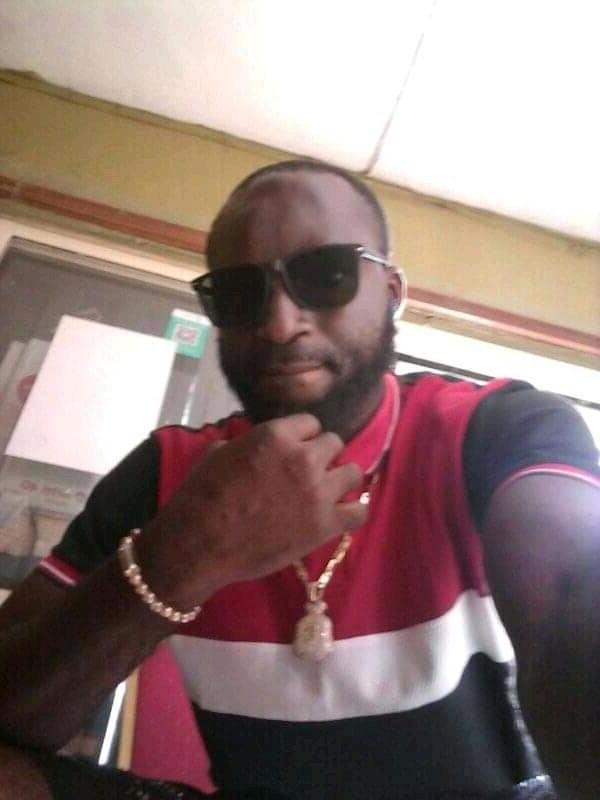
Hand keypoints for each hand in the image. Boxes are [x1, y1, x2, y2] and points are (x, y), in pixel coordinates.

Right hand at [138, 414, 365, 608]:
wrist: (199, 544)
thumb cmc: (200, 495)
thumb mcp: (219, 453)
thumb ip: (248, 442)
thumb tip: (257, 444)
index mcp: (276, 435)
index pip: (309, 422)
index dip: (302, 436)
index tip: (294, 449)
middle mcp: (304, 458)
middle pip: (334, 443)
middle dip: (322, 455)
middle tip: (308, 472)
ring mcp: (318, 492)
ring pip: (353, 472)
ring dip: (341, 479)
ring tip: (328, 491)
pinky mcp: (325, 525)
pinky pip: (359, 511)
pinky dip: (353, 511)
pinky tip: (343, 513)